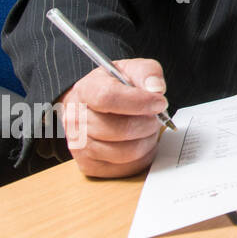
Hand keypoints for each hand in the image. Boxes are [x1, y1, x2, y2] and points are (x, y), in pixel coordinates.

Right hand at [57, 59, 168, 178]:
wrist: (95, 105)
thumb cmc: (116, 87)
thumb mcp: (131, 69)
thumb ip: (147, 72)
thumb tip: (156, 89)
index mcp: (86, 90)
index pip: (108, 98)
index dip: (139, 102)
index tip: (160, 102)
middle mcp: (76, 120)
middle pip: (121, 129)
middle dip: (148, 123)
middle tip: (155, 117)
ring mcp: (79, 145)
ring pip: (126, 152)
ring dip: (146, 140)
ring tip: (146, 128)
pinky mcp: (89, 166)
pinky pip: (126, 167)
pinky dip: (141, 156)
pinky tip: (139, 142)